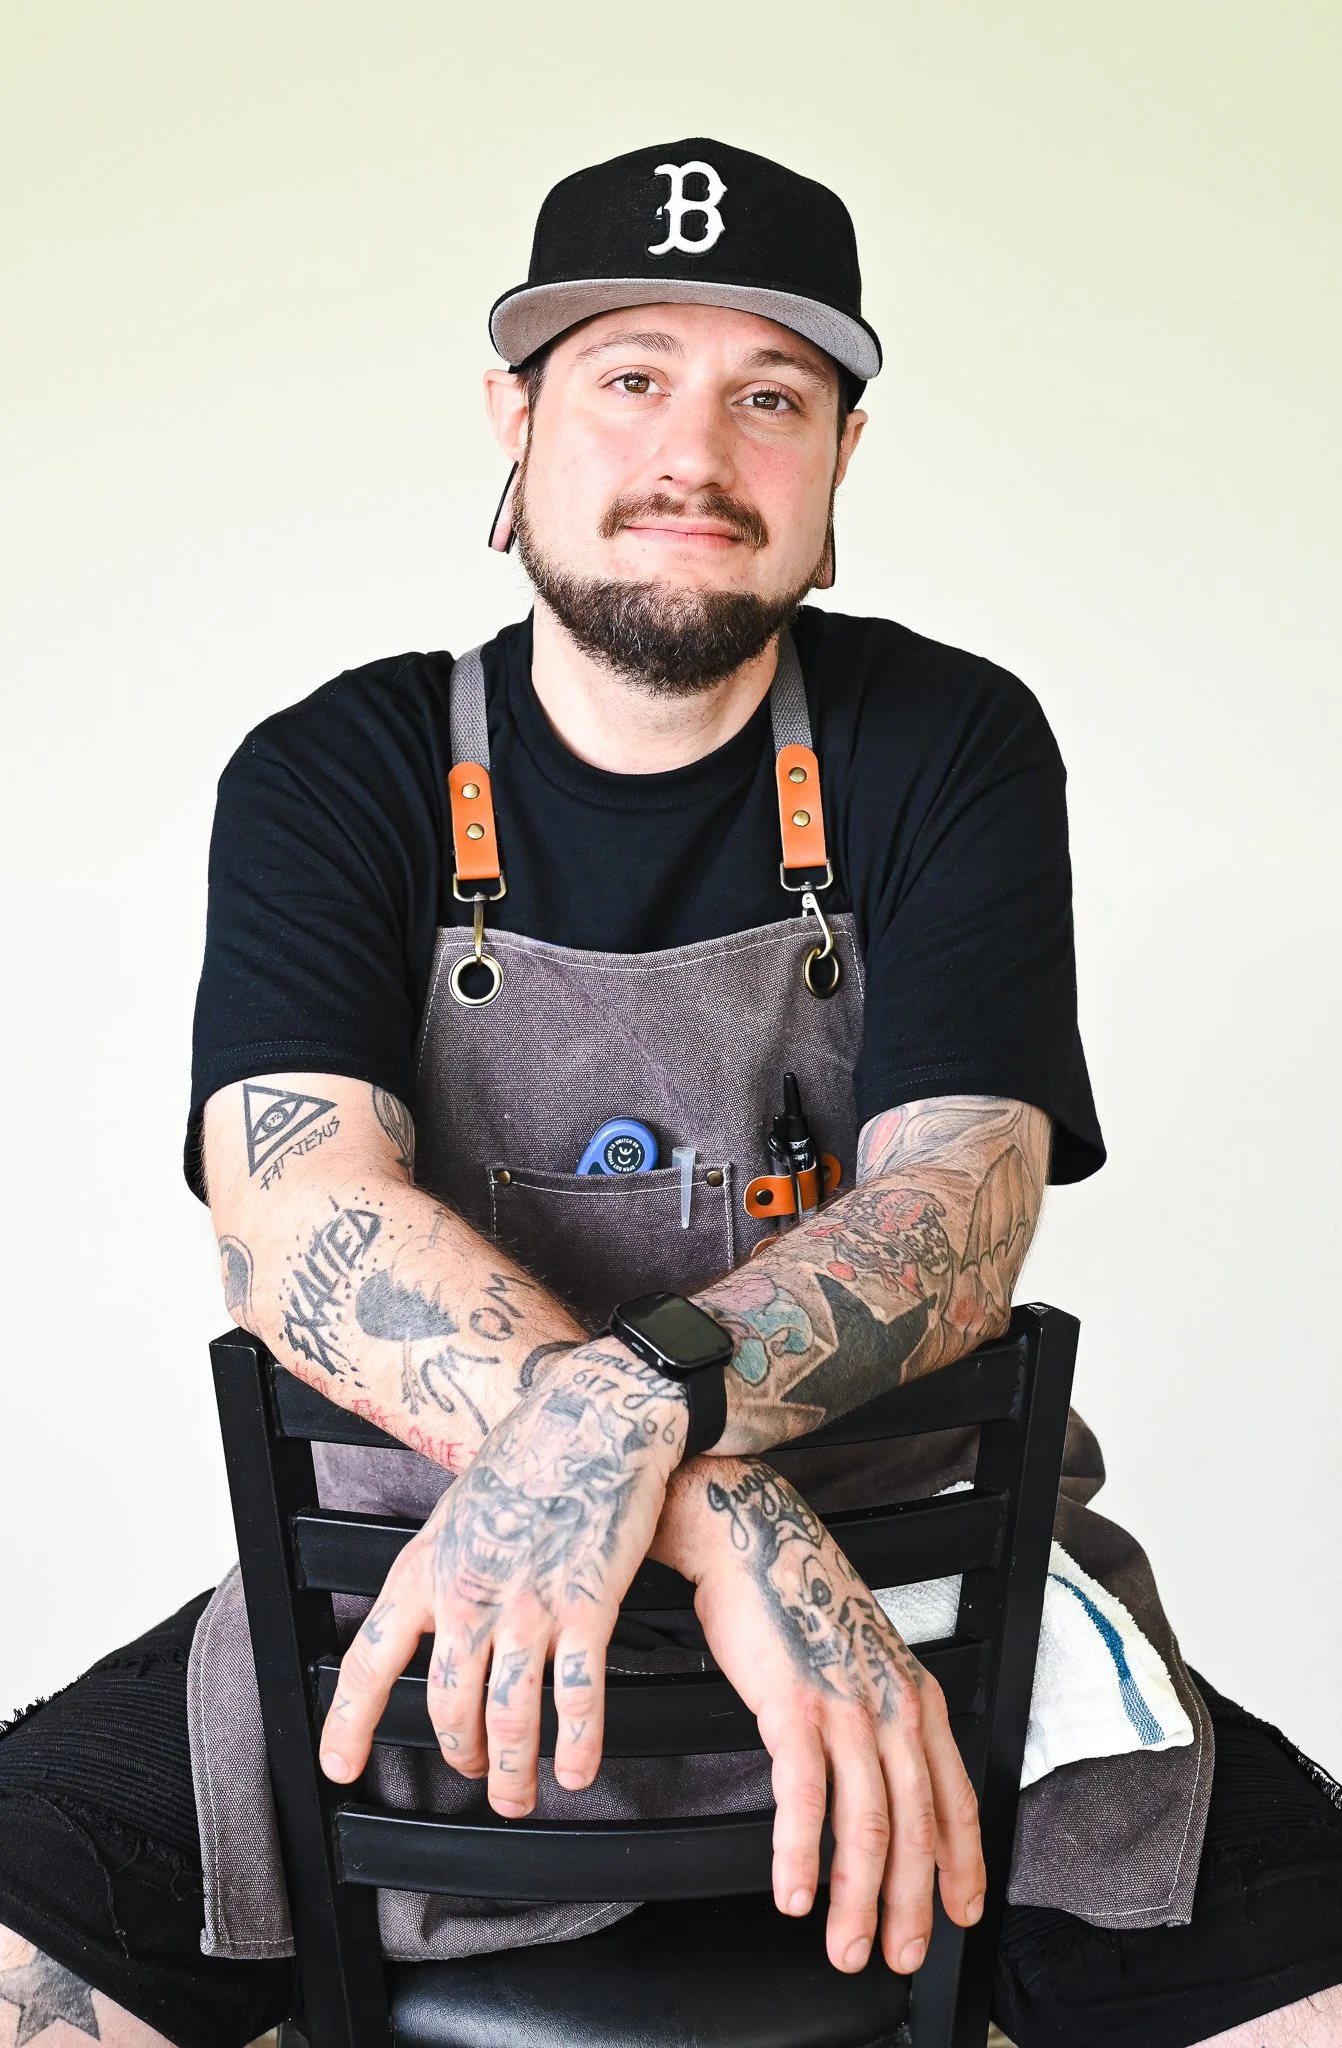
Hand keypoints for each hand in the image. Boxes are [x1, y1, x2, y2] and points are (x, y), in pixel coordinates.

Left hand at [318, 1341, 687, 1812]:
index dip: (350, 1723)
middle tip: (475, 1774)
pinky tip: (577, 1770)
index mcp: (425, 1569)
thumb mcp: (457, 1510)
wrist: (593, 1415)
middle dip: (461, 1757)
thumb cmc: (528, 1453)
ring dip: (513, 1773)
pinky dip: (576, 1746)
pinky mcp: (586, 1609)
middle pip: (449, 1708)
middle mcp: (468, 1596)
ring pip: (508, 1719)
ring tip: (518, 1796)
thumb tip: (437, 1615)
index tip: (339, 1766)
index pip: (370, 1661)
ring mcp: (528, 1608)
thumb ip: (442, 1569)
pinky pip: (577, 1699)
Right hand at [663, 1459, 984, 1975]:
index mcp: (916, 1695)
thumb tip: (878, 1774)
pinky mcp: (795, 1705)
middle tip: (899, 1955)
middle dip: (913, 1905)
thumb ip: (878, 1713)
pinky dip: (800, 1856)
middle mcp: (893, 1705)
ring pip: (869, 1825)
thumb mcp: (860, 1656)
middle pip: (917, 1826)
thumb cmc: (797, 1596)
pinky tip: (792, 1894)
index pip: (954, 1798)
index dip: (962, 1864)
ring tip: (845, 1947)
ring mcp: (848, 1706)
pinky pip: (805, 1798)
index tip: (960, 1913)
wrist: (752, 1536)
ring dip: (857, 1900)